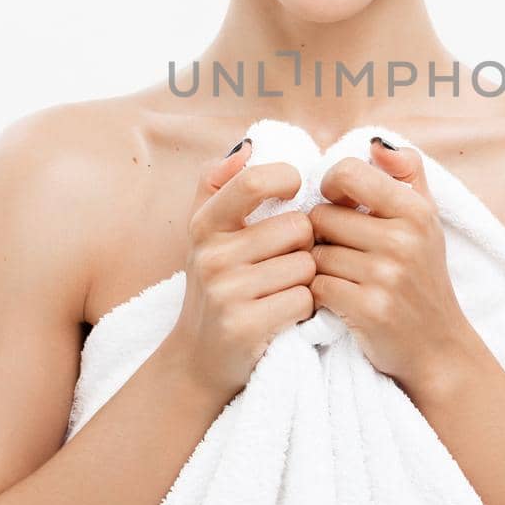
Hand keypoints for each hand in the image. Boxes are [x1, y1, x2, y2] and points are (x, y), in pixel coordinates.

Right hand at [164, 138, 317, 400]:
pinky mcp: (245, 326)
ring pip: (306, 265)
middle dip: (305, 244)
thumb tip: (250, 144)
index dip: (287, 179)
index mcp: (204, 225)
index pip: (253, 181)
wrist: (197, 360)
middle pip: (297, 227)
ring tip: (283, 290)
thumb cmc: (217, 286)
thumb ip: (221, 184)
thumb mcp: (206, 234)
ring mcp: (227, 292)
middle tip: (287, 261)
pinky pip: (304, 299)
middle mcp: (211, 256)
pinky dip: (305, 308)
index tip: (295, 191)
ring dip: (307, 279)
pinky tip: (286, 314)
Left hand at [307, 137, 481, 394]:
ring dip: (318, 267)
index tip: (335, 203)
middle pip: (321, 217)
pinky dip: (318, 294)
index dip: (329, 186)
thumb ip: (407, 172)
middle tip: (340, 250)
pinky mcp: (368, 309)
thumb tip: (375, 142)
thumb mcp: (427, 218)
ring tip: (341, 276)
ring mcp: (386, 275)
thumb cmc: (423, 276)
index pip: (346, 173)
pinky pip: (316, 287)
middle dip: (322, 234)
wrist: (438, 346)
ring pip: (315, 253)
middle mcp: (403, 239)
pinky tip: (336, 299)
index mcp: (415, 211)